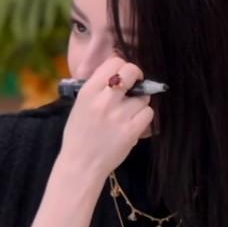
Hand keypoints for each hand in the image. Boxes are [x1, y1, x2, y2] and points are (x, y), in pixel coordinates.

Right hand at [59, 57, 153, 177]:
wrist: (80, 165)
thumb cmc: (79, 135)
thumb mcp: (81, 105)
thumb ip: (98, 87)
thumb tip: (119, 72)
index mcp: (89, 91)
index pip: (115, 62)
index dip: (123, 67)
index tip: (125, 77)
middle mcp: (104, 100)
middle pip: (132, 71)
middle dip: (137, 78)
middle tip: (135, 88)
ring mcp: (119, 115)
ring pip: (144, 96)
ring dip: (140, 103)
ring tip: (128, 115)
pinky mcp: (131, 130)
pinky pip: (148, 113)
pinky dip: (144, 118)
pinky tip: (133, 124)